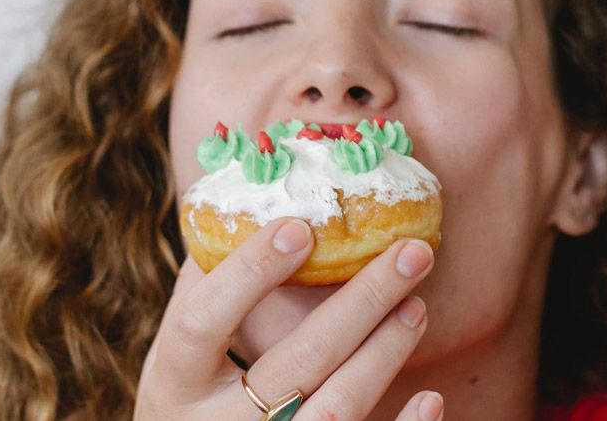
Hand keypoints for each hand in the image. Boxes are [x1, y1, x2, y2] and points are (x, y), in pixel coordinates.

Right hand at [134, 217, 442, 419]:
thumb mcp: (176, 353)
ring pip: (336, 409)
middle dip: (361, 302)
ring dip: (384, 353)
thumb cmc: (187, 398)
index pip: (203, 322)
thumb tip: (244, 207)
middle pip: (298, 362)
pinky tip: (430, 397)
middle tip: (409, 252)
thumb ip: (203, 287)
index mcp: (177, 383)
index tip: (301, 228)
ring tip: (416, 306)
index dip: (249, 274)